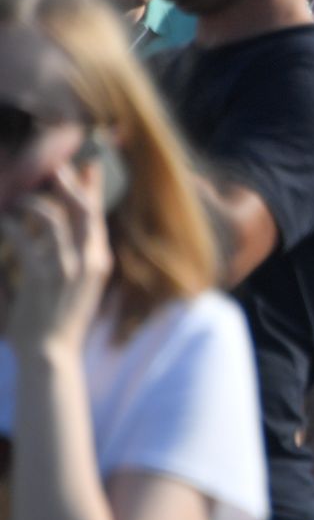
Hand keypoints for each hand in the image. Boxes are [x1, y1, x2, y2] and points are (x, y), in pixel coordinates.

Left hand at [0, 164, 110, 356]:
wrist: (50, 354)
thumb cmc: (55, 320)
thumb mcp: (69, 284)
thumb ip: (62, 254)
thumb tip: (49, 225)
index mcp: (98, 262)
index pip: (97, 217)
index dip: (93, 189)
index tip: (89, 166)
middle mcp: (90, 261)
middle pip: (83, 210)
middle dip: (70, 184)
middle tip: (55, 165)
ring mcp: (69, 269)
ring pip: (57, 219)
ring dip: (35, 203)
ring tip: (18, 197)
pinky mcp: (45, 278)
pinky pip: (27, 240)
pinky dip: (13, 226)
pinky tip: (4, 221)